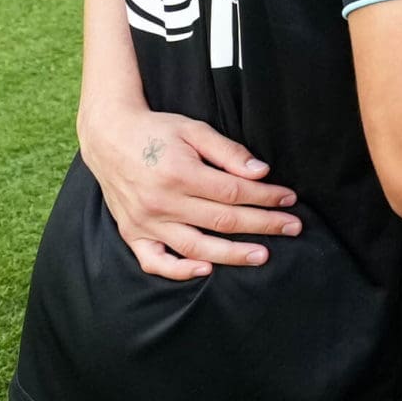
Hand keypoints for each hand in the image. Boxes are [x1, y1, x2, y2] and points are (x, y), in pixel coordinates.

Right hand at [79, 102, 298, 279]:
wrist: (108, 136)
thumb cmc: (156, 131)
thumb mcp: (194, 130)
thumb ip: (227, 151)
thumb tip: (261, 172)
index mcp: (180, 174)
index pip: (234, 192)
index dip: (266, 197)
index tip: (289, 199)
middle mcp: (162, 202)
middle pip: (223, 221)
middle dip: (263, 225)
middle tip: (293, 227)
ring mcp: (146, 222)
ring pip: (195, 246)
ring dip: (232, 254)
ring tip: (262, 255)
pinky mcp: (132, 233)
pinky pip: (154, 262)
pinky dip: (179, 270)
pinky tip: (205, 270)